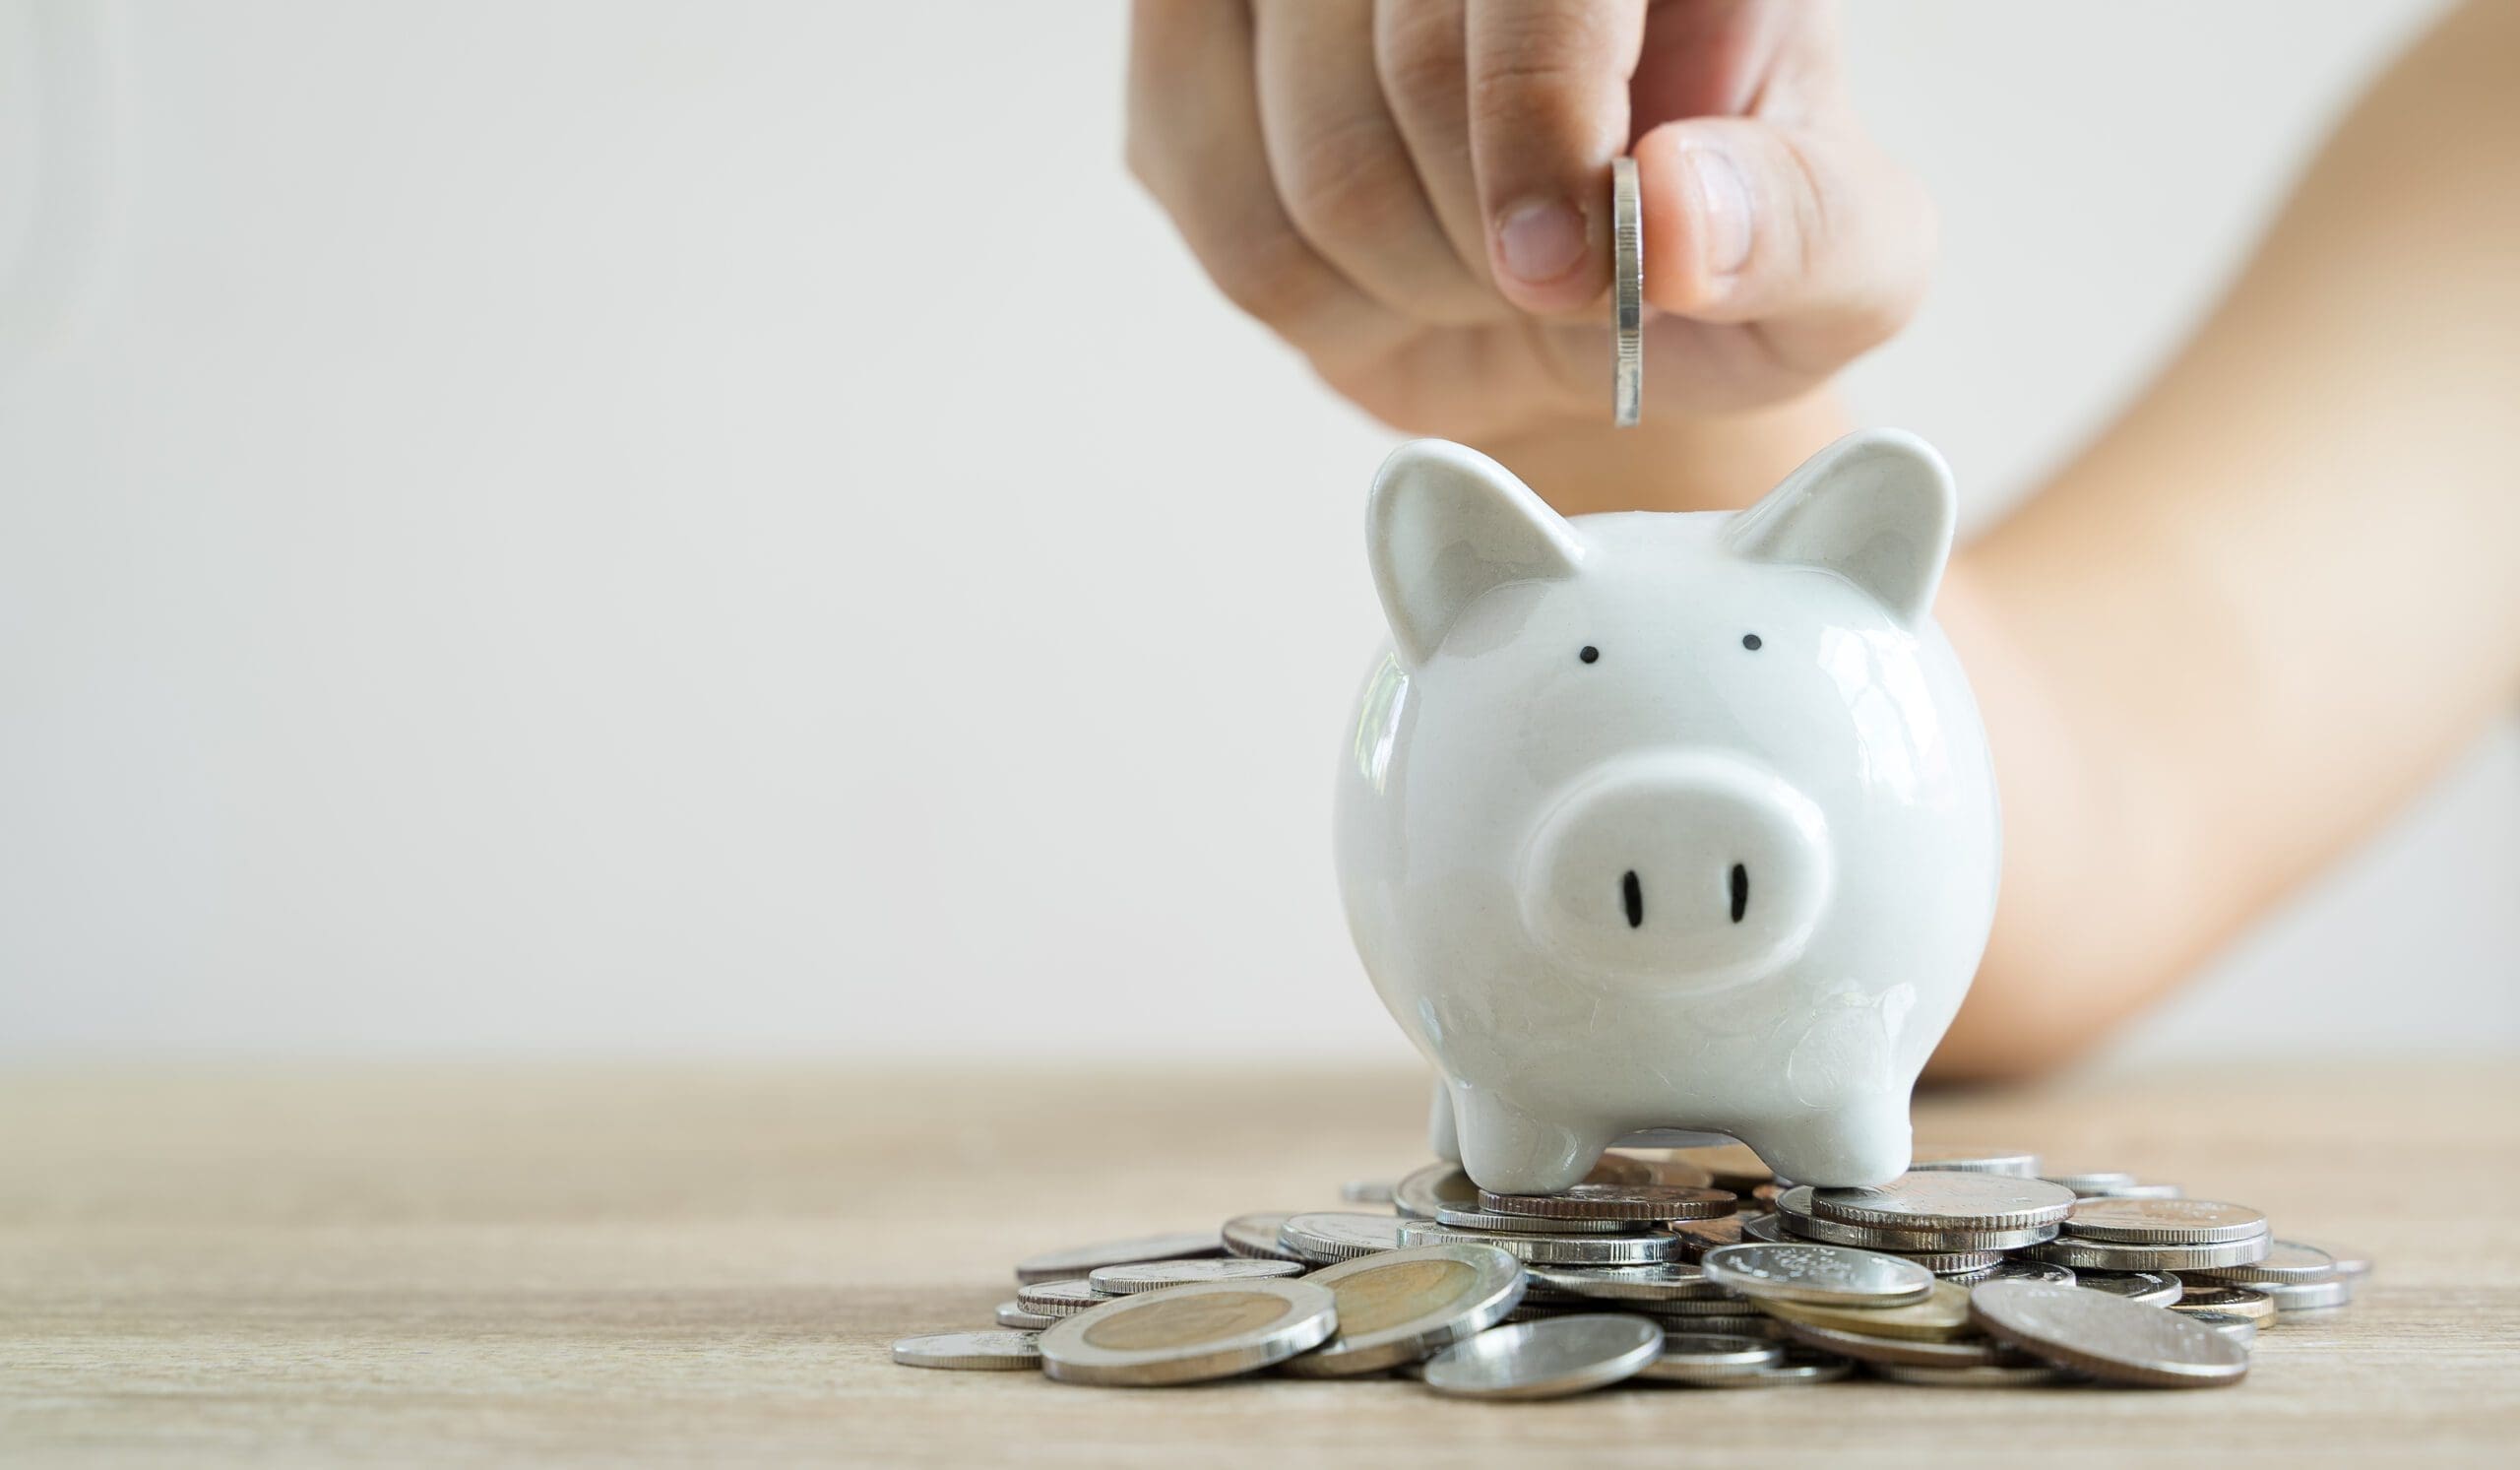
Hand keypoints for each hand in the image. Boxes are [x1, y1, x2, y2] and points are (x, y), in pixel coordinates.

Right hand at [1126, 0, 1933, 444]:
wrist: (1578, 306)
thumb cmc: (1717, 258)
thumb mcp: (1843, 269)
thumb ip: (1807, 231)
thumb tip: (1680, 219)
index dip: (1540, 122)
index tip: (1563, 264)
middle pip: (1410, 67)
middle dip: (1487, 239)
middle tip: (1544, 278)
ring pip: (1314, 159)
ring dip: (1406, 279)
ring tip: (1473, 268)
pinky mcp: (1195, 33)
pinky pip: (1217, 210)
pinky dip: (1313, 295)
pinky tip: (1379, 266)